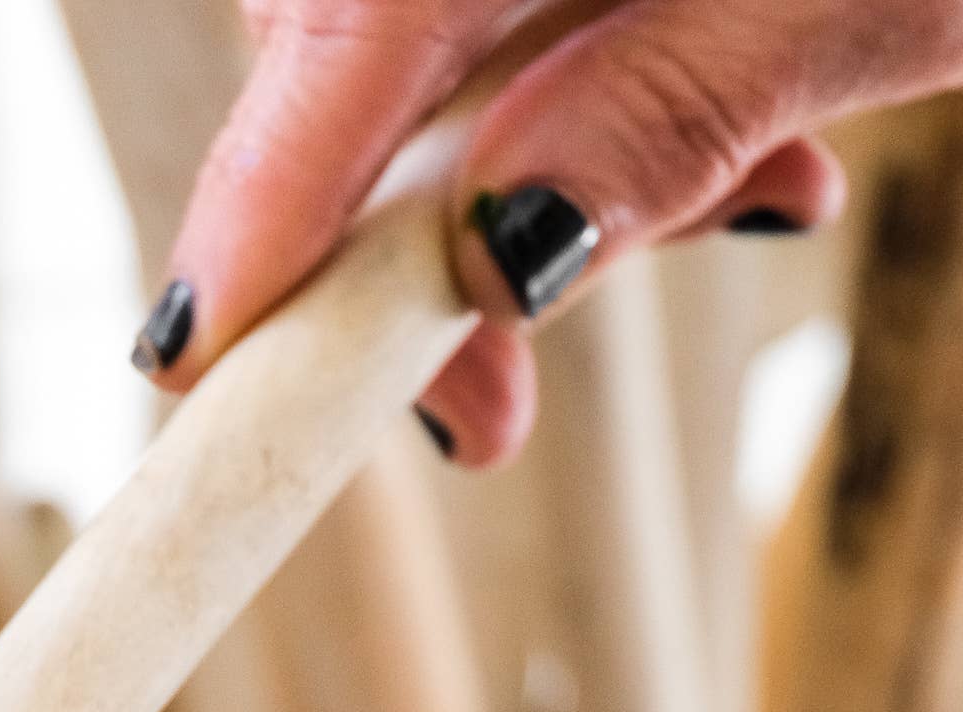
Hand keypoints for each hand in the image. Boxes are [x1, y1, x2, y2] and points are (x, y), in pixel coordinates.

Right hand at [135, 0, 962, 464]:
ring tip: (749, 209)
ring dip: (533, 189)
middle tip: (484, 420)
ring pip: (430, 56)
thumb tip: (492, 252)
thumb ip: (676, 110)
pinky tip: (758, 160)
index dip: (266, 200)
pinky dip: (598, 119)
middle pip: (353, 46)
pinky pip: (512, 29)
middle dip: (407, 244)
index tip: (204, 356)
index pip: (352, 21)